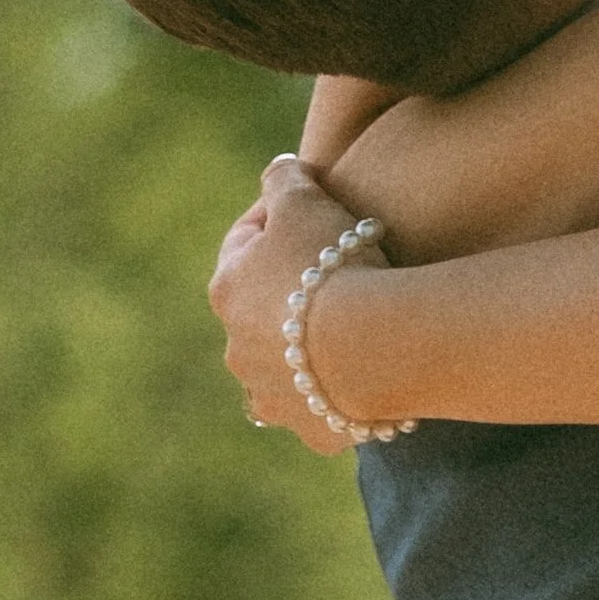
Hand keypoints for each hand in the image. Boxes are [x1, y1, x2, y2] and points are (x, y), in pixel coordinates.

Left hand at [209, 155, 364, 451]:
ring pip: (287, 367)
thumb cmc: (330, 263)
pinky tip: (371, 373)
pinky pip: (326, 407)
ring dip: (312, 348)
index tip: (318, 209)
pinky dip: (342, 392)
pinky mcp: (314, 429)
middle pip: (264, 309)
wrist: (370, 343)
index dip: (278, 218)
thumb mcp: (303, 199)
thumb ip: (284, 177)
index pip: (244, 243)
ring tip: (359, 325)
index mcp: (227, 290)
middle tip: (347, 268)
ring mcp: (272, 395)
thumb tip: (279, 170)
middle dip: (297, 289)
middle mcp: (238, 349)